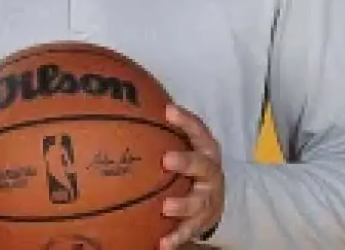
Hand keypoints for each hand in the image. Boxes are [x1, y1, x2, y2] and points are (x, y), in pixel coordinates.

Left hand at [160, 103, 224, 249]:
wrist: (216, 199)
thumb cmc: (191, 166)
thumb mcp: (186, 146)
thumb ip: (164, 131)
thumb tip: (127, 107)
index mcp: (205, 150)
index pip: (198, 130)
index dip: (185, 120)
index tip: (168, 110)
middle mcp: (210, 172)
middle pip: (203, 165)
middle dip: (186, 162)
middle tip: (166, 160)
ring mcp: (209, 198)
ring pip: (198, 202)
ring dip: (183, 205)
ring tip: (167, 207)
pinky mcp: (203, 221)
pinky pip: (190, 230)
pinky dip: (177, 237)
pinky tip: (162, 243)